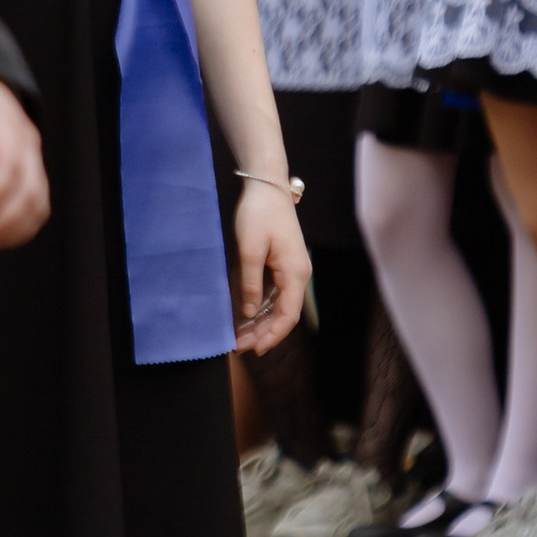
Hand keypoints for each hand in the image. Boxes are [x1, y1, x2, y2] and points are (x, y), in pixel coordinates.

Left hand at [231, 179, 308, 354]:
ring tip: (239, 337)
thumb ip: (250, 281)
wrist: (267, 186)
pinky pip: (274, 294)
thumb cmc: (259, 213)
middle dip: (263, 333)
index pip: (287, 315)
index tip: (254, 350)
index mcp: (294, 273)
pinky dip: (260, 308)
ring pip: (278, 306)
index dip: (272, 336)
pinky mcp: (282, 264)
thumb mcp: (250, 248)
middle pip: (283, 314)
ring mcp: (291, 270)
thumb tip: (248, 311)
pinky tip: (245, 317)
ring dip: (260, 323)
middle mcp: (298, 275)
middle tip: (238, 347)